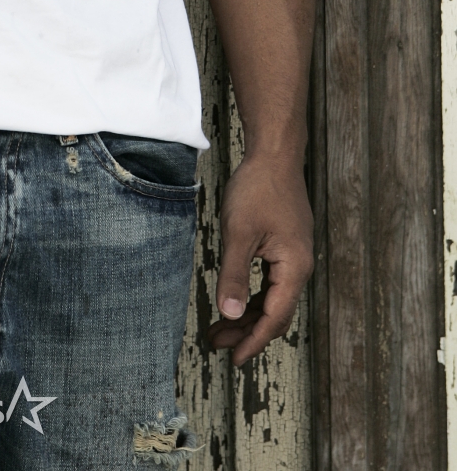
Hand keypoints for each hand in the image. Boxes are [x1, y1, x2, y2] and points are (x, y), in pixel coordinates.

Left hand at [208, 151, 312, 364]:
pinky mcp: (285, 246)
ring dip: (247, 314)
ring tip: (219, 328)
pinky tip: (234, 300)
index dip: (253, 341)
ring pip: (272, 298)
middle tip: (216, 344)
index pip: (274, 318)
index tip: (233, 360)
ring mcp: (294, 257)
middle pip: (275, 313)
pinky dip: (252, 295)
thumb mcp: (239, 233)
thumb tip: (229, 314)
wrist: (274, 154)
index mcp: (294, 268)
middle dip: (246, 332)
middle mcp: (299, 267)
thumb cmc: (258, 189)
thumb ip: (234, 274)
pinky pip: (271, 282)